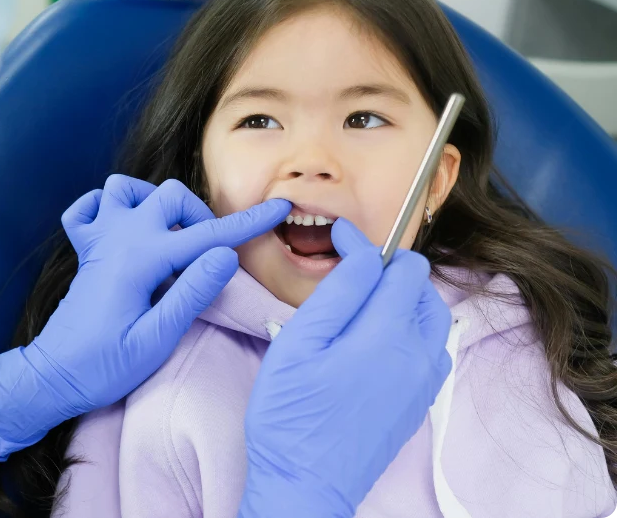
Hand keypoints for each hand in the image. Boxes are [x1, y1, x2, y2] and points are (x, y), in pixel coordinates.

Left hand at [0, 175, 291, 460]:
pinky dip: (104, 207)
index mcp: (141, 260)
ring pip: (124, 189)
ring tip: (167, 235)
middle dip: (198, 216)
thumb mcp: (156, 339)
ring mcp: (97, 241)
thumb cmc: (104, 367)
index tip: (280, 207)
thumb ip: (191, 293)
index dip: (247, 222)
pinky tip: (121, 229)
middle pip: (168, 196)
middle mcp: (118, 238)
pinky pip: (87, 209)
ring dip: (152, 201)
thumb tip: (225, 254)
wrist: (52, 377)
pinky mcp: (84, 252)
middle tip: (208, 256)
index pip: (206, 236)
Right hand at [239, 219, 451, 517]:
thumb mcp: (298, 344)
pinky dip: (407, 330)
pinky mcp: (419, 402)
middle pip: (422, 288)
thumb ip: (337, 294)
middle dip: (388, 271)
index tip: (339, 236)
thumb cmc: (291, 416)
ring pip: (430, 318)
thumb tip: (365, 257)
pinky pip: (428, 348)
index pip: (397, 267)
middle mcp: (419, 355)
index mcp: (388, 335)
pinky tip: (372, 340)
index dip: (365, 244)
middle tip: (346, 275)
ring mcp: (424, 382)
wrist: (307, 484)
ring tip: (360, 304)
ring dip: (401, 300)